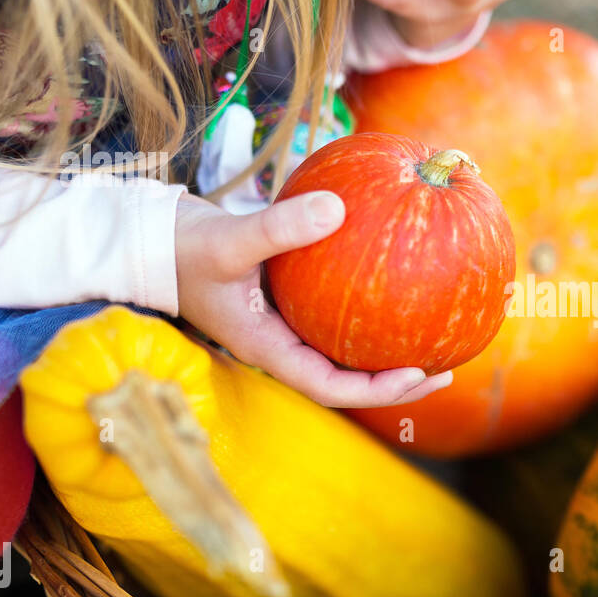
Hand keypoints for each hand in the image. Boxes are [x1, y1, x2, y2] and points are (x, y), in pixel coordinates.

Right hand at [174, 192, 452, 406]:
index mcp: (267, 349)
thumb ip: (278, 227)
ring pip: (344, 350)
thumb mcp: (228, 239)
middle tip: (445, 369)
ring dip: (387, 351)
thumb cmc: (181, 247)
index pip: (328, 386)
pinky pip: (336, 313)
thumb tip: (338, 207)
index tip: (417, 375)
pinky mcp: (289, 302)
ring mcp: (286, 327)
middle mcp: (282, 345)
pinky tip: (400, 282)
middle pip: (346, 378)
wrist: (152, 239)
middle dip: (395, 382)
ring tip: (436, 337)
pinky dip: (366, 308)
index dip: (374, 389)